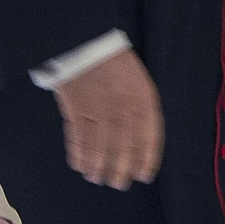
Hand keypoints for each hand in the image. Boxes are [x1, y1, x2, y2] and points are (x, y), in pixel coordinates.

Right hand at [52, 49, 163, 189]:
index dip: (145, 159)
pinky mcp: (75, 107)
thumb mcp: (137, 79)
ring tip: (96, 178)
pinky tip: (78, 164)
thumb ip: (139, 107)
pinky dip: (78, 153)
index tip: (143, 176)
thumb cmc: (112, 60)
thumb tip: (137, 140)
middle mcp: (123, 107)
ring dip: (97, 165)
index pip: (148, 136)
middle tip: (117, 183)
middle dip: (120, 168)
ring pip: (100, 146)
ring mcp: (98, 108)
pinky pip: (78, 137)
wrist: (84, 40)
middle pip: (123, 146)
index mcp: (143, 98)